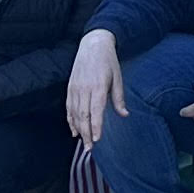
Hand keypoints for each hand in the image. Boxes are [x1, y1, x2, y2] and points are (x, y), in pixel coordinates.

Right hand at [65, 31, 126, 145]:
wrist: (93, 44)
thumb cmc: (109, 62)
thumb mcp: (118, 78)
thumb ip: (119, 98)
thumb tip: (125, 115)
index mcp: (98, 86)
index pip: (96, 110)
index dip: (96, 126)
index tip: (98, 139)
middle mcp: (85, 88)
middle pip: (83, 115)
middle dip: (86, 133)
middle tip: (90, 148)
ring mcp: (75, 88)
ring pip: (74, 113)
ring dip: (78, 129)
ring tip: (83, 142)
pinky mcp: (70, 87)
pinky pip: (68, 107)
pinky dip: (70, 120)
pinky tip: (73, 130)